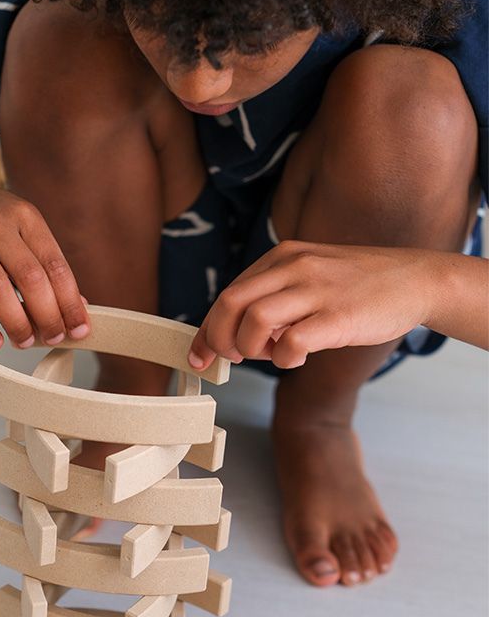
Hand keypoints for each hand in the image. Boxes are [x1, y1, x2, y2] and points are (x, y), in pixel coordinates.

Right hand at [0, 173, 90, 350]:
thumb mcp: (21, 229)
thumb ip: (45, 264)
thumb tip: (75, 307)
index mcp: (24, 216)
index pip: (55, 264)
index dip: (70, 302)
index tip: (79, 329)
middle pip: (29, 277)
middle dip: (47, 315)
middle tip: (54, 338)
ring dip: (16, 323)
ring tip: (25, 342)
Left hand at [188, 240, 436, 368]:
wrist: (417, 279)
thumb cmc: (358, 285)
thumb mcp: (309, 275)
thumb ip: (274, 297)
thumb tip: (238, 334)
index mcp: (281, 258)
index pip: (228, 295)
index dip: (207, 329)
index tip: (199, 355)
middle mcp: (295, 267)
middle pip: (231, 304)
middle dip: (219, 339)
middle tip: (232, 358)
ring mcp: (317, 290)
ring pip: (255, 321)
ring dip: (250, 349)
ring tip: (270, 354)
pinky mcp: (339, 317)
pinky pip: (291, 342)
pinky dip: (284, 358)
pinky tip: (296, 358)